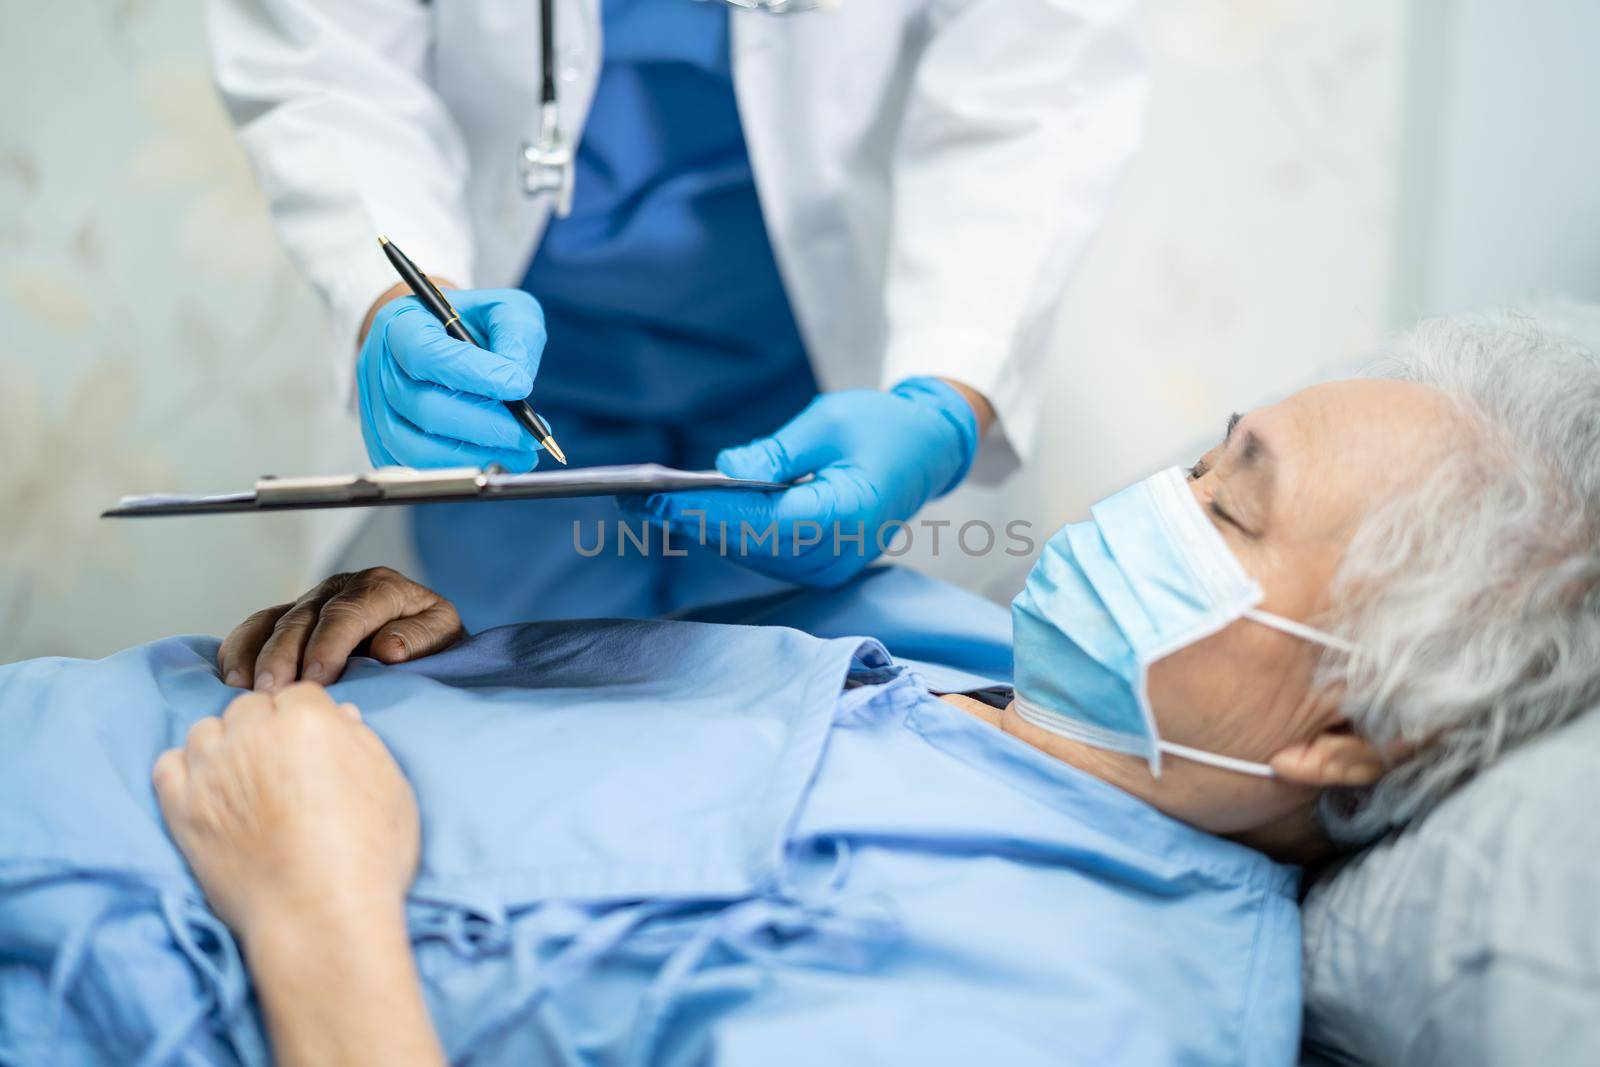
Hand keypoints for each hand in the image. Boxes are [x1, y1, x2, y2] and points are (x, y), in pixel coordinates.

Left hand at [152, 683, 419, 944]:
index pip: (299, 695)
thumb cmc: (368, 855)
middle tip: (282, 767)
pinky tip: (209, 791)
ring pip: (205, 730)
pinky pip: (167, 765)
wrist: (320, 918)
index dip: (309, 721)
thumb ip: (362, 742)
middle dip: (265, 727)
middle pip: (250, 707)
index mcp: (309, 720)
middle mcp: (254, 734)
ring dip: (223, 744)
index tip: (313, 747)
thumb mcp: (389, 787)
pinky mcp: (182, 808)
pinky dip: (185, 771)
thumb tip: (342, 718)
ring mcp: (212, 770)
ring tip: (243, 778)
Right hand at [219, 567, 464, 691]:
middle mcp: (341, 588)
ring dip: (257, 655)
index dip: (329, 644)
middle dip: (286, 655)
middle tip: (275, 692)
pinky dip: (240, 649)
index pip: (348, 612)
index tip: (317, 677)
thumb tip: (389, 648)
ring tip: (247, 689)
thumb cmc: (432, 642)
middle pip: (304, 618)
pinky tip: (232, 678)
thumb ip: (422, 637)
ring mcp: (312, 601)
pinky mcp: (291, 617)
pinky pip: (257, 626)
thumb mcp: (445, 635)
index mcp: (382, 587)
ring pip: (274, 621)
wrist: (423, 640)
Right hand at [358, 287, 546, 469]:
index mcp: (401, 325)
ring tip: (520, 454)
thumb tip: (519, 377)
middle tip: (528, 435)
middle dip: (484, 426)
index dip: (474, 374)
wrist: (439, 341)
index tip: (520, 386)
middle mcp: (379, 368)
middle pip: (423, 407)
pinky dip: (461, 470)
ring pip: (416, 447)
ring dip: (474, 457)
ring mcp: (375, 411)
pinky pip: (416, 469)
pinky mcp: (382, 444)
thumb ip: (516, 334)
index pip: (426, 354)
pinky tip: (497, 461)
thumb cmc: (471, 325)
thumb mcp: (503, 310)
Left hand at [627, 378, 979, 586]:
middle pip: (749, 543)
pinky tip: (689, 511)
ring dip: (701, 527)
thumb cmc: (884, 429)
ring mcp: (828, 564)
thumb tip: (726, 469)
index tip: (659, 494)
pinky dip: (725, 530)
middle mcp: (837, 552)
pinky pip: (761, 550)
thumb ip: (778, 451)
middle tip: (634, 495)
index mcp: (848, 515)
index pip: (764, 522)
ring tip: (650, 501)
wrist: (927, 451)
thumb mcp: (830, 421)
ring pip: (750, 551)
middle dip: (691, 518)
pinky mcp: (817, 562)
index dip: (707, 511)